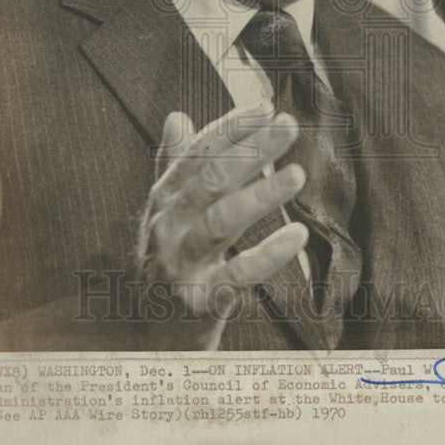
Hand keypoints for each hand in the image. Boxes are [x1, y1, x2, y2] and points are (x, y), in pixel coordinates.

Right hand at [140, 103, 307, 348]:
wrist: (146, 338)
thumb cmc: (170, 262)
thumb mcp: (169, 213)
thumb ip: (175, 165)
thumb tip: (176, 116)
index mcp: (164, 199)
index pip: (198, 153)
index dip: (231, 128)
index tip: (266, 107)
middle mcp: (168, 226)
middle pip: (210, 179)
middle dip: (252, 149)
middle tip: (289, 126)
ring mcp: (181, 265)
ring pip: (220, 222)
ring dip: (260, 195)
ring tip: (298, 174)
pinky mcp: (199, 303)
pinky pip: (236, 276)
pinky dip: (268, 255)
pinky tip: (297, 236)